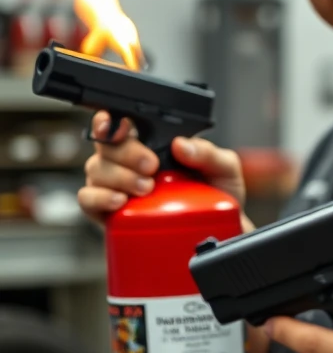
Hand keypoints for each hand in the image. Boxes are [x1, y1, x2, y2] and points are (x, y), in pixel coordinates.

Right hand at [77, 110, 248, 222]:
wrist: (220, 232)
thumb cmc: (218, 196)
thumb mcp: (224, 168)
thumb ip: (208, 153)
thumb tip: (182, 145)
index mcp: (153, 143)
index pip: (122, 123)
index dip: (111, 120)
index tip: (123, 128)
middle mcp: (128, 161)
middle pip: (106, 145)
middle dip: (127, 153)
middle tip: (152, 167)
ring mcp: (115, 185)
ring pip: (96, 170)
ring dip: (118, 177)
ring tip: (146, 188)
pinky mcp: (108, 212)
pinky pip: (87, 200)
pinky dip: (99, 198)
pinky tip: (120, 201)